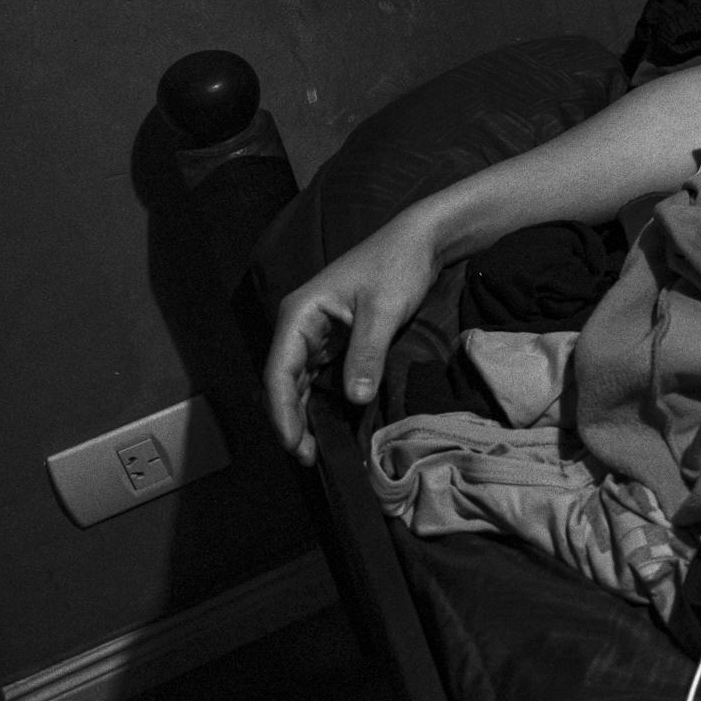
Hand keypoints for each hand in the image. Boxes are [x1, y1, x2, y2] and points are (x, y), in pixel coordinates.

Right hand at [263, 215, 438, 465]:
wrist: (421, 242)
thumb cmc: (397, 266)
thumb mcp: (383, 310)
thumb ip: (367, 354)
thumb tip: (354, 399)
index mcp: (298, 314)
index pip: (279, 371)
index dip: (281, 411)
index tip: (293, 444)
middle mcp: (299, 326)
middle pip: (284, 382)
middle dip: (291, 420)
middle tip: (308, 457)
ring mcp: (316, 335)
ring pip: (301, 384)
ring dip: (305, 415)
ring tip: (317, 450)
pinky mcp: (336, 341)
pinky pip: (321, 378)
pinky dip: (322, 401)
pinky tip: (332, 424)